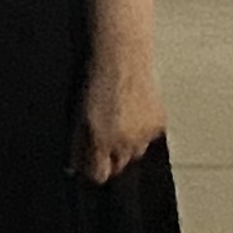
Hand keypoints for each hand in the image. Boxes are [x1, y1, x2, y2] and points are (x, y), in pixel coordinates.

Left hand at [74, 53, 163, 184]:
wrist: (122, 58)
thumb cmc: (96, 80)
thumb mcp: (78, 115)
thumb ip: (78, 144)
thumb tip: (75, 167)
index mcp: (100, 140)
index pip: (99, 175)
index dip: (92, 170)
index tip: (89, 162)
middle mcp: (124, 141)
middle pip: (118, 166)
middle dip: (109, 156)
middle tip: (103, 134)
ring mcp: (143, 134)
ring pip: (134, 153)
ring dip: (126, 143)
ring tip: (118, 118)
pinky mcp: (158, 125)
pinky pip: (147, 138)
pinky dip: (140, 130)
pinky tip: (132, 112)